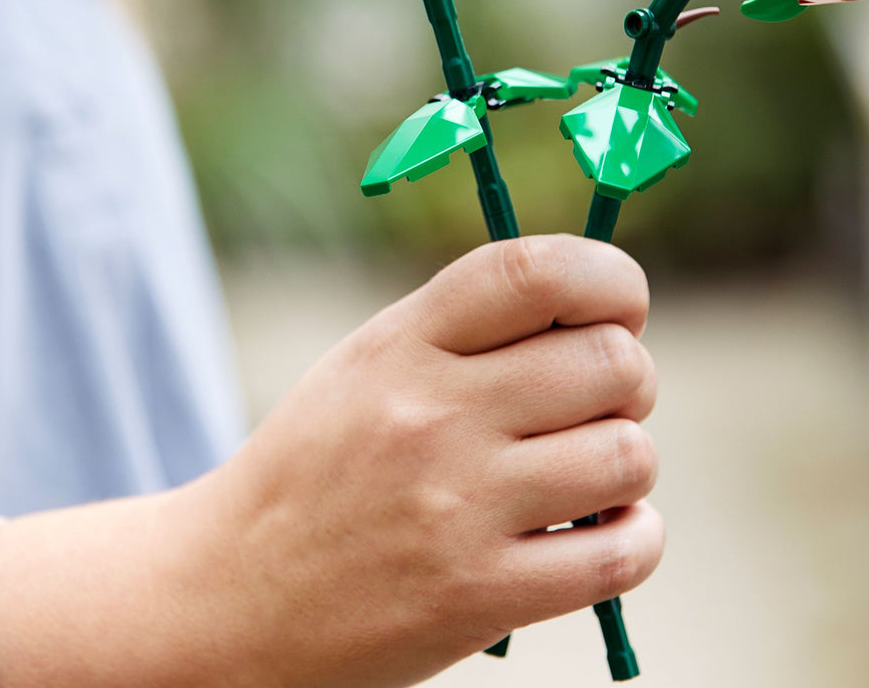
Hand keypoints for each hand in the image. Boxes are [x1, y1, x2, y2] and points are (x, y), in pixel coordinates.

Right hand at [0, 235, 661, 687]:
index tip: (624, 301)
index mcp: (404, 343)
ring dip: (627, 462)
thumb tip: (599, 311)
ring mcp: (458, 507)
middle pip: (611, 363)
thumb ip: (470, 326)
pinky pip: (621, 552)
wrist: (233, 592)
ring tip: (588, 472)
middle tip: (597, 401)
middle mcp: (433, 414)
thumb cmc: (320, 463)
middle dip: (628, 377)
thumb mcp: (369, 363)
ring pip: (628, 455)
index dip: (609, 276)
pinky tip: (604, 528)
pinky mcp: (480, 595)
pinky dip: (635, 536)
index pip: (536, 272)